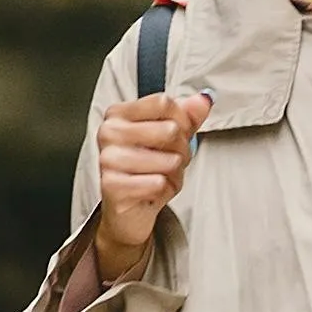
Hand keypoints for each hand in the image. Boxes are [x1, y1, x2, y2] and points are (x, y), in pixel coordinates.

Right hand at [90, 86, 209, 270]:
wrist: (130, 211)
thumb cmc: (147, 171)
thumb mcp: (171, 140)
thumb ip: (188, 116)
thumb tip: (203, 100)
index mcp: (118, 114)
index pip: (163, 102)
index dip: (182, 120)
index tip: (179, 133)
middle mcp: (109, 132)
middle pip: (170, 129)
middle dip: (181, 150)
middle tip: (171, 161)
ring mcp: (108, 158)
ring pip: (168, 159)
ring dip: (174, 172)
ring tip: (161, 176)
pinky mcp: (112, 185)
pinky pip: (158, 182)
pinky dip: (163, 189)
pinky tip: (152, 190)